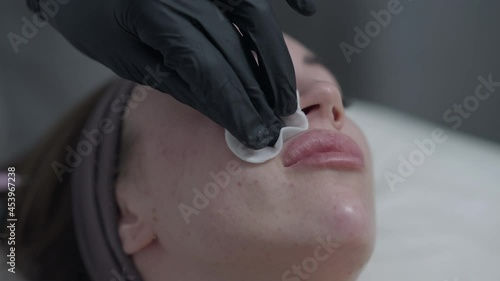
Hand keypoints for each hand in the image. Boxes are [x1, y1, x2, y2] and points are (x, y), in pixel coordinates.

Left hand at [28, 0, 315, 148]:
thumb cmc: (93, 15)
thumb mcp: (125, 56)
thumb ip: (176, 79)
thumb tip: (224, 109)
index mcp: (153, 10)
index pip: (208, 68)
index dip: (236, 106)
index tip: (256, 134)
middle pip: (239, 43)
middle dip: (262, 89)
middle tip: (277, 122)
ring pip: (256, 14)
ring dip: (276, 57)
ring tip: (285, 94)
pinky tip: (307, 11)